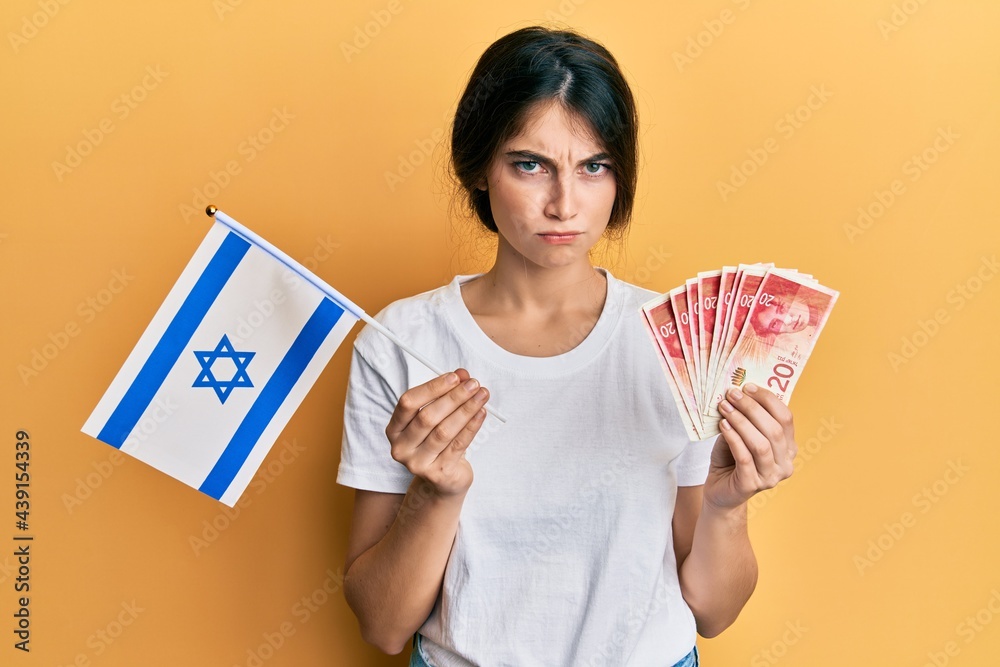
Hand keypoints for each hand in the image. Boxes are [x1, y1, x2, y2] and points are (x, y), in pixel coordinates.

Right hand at [385, 368, 489, 497]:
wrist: (443, 479)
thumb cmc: (436, 441)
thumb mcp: (436, 417)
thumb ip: (445, 394)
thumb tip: (463, 375)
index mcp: (394, 429)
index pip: (408, 402)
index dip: (432, 388)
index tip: (454, 377)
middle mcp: (401, 447)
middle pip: (427, 417)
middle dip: (453, 398)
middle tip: (473, 384)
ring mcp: (418, 463)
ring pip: (444, 432)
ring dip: (465, 410)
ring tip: (481, 395)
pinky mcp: (438, 473)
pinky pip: (458, 445)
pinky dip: (471, 427)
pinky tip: (481, 413)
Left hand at [703, 383, 796, 511]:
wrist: (720, 491)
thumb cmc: (731, 460)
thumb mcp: (740, 434)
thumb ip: (745, 418)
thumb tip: (737, 393)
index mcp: (789, 448)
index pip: (786, 418)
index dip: (768, 400)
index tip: (748, 387)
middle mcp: (785, 463)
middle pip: (774, 430)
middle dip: (752, 408)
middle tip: (732, 395)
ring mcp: (771, 477)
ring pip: (761, 444)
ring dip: (742, 422)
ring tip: (725, 408)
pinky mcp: (752, 485)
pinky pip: (744, 457)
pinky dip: (733, 438)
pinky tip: (723, 426)